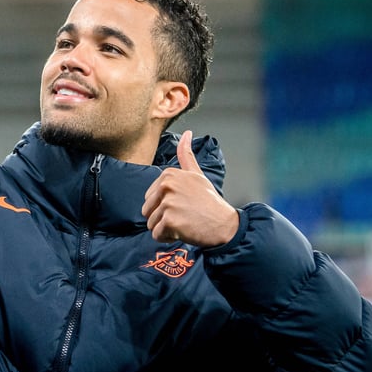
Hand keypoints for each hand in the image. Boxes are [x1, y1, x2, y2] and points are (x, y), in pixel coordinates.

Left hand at [142, 130, 239, 246]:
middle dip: (162, 217)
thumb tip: (187, 133)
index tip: (183, 204)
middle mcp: (167, 186)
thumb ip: (186, 155)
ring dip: (165, 229)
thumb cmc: (209, 201)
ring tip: (184, 223)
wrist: (224, 224)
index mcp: (169, 174)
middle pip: (147, 210)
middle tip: (183, 215)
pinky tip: (183, 231)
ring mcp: (168, 203)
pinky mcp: (169, 220)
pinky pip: (156, 234)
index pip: (149, 197)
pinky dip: (168, 238)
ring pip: (151, 223)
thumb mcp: (197, 175)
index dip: (164, 205)